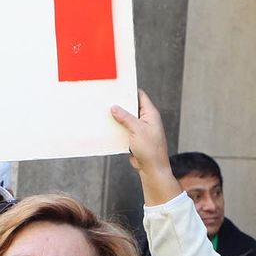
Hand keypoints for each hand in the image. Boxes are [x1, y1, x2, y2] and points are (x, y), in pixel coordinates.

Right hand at [109, 90, 177, 205]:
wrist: (152, 169)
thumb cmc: (150, 149)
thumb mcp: (136, 130)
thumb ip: (125, 117)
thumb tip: (114, 107)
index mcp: (150, 114)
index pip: (140, 96)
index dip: (129, 90)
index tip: (117, 87)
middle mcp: (146, 119)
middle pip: (131, 106)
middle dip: (120, 104)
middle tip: (107, 99)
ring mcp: (140, 129)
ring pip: (126, 119)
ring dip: (117, 117)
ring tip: (104, 111)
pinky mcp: (135, 138)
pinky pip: (124, 129)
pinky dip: (117, 127)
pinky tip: (107, 126)